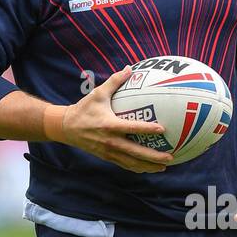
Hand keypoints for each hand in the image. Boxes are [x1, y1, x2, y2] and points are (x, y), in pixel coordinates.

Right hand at [58, 66, 173, 172]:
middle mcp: (110, 141)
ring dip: (148, 166)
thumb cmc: (84, 108)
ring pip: (131, 162)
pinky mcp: (107, 157)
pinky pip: (124, 165)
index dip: (147, 129)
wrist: (66, 127)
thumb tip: (130, 68)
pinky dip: (137, 168)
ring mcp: (108, 151)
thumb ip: (115, 81)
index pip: (132, 127)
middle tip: (170, 157)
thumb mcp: (98, 93)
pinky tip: (149, 168)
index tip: (162, 129)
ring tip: (164, 167)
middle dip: (153, 157)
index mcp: (109, 125)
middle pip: (135, 152)